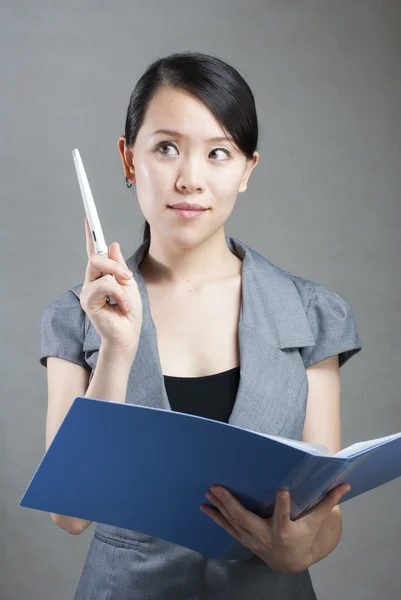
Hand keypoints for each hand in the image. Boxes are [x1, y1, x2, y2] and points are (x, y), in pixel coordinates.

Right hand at [80, 217, 142, 352]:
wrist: (128, 336)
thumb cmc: (129, 313)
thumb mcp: (129, 284)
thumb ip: (119, 266)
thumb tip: (112, 244)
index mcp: (102, 276)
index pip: (94, 252)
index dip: (90, 235)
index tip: (88, 218)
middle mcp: (91, 282)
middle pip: (96, 257)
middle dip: (114, 264)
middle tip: (127, 277)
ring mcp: (87, 291)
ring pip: (99, 268)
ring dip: (119, 281)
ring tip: (126, 299)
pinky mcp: (87, 301)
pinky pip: (104, 285)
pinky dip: (118, 294)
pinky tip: (123, 306)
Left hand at [200, 483, 350, 572]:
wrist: (290, 562)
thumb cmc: (304, 537)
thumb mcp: (316, 522)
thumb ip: (327, 503)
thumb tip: (345, 485)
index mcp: (285, 530)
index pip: (284, 516)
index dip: (283, 505)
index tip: (282, 490)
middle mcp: (266, 535)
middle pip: (246, 519)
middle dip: (231, 503)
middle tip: (218, 487)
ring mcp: (252, 538)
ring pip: (233, 522)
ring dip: (219, 507)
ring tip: (208, 492)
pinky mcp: (244, 539)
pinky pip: (228, 527)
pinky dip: (215, 517)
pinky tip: (204, 507)